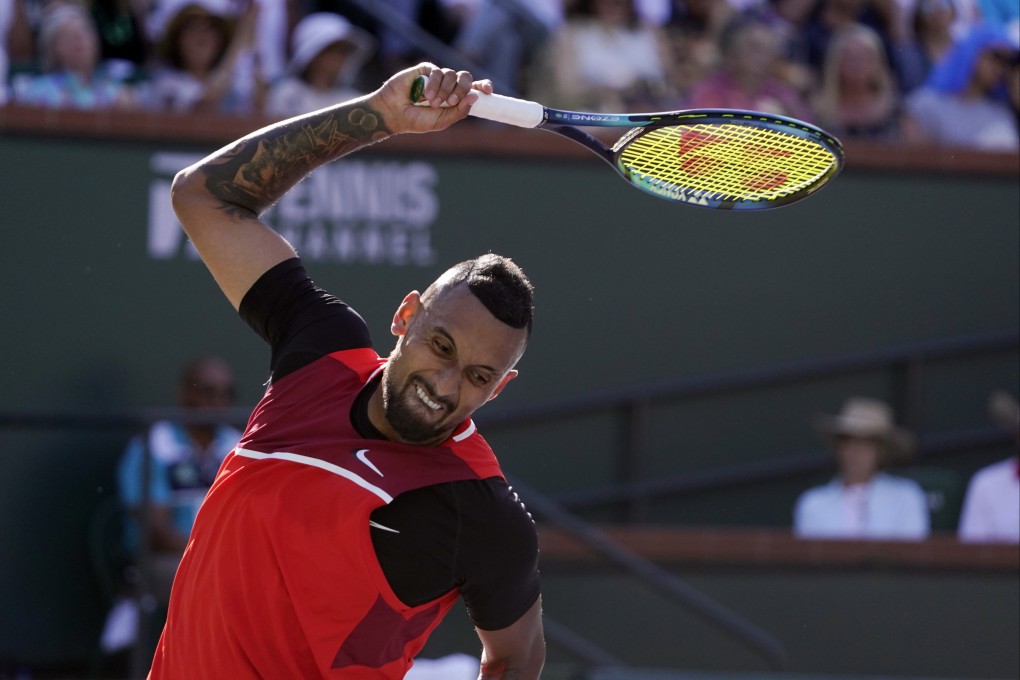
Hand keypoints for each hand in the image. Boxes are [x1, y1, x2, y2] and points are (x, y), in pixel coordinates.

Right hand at [371, 63, 493, 134]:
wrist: (394, 113)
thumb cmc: (416, 120)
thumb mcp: (441, 121)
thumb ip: (459, 111)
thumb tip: (476, 97)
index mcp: (455, 98)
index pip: (474, 88)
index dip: (483, 86)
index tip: (488, 90)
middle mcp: (448, 86)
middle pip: (466, 77)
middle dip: (462, 89)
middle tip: (450, 102)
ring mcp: (437, 77)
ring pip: (452, 74)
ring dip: (445, 90)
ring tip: (433, 103)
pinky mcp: (425, 70)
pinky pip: (437, 71)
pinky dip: (434, 84)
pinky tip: (425, 96)